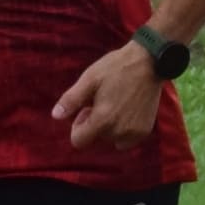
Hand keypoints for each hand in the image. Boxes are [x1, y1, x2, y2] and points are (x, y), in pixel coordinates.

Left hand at [54, 35, 169, 151]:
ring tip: (115, 105)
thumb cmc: (116, 68)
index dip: (78, 126)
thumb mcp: (89, 79)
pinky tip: (127, 110)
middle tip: (102, 101)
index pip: (79, 141)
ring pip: (111, 139)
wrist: (149, 62)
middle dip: (95, 124)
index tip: (86, 109)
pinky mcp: (144, 131)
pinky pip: (127, 139)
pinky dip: (123, 129)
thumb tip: (55, 116)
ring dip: (110, 127)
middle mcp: (119, 131)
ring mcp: (134, 133)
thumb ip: (71, 99)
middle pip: (96, 139)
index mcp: (103, 120)